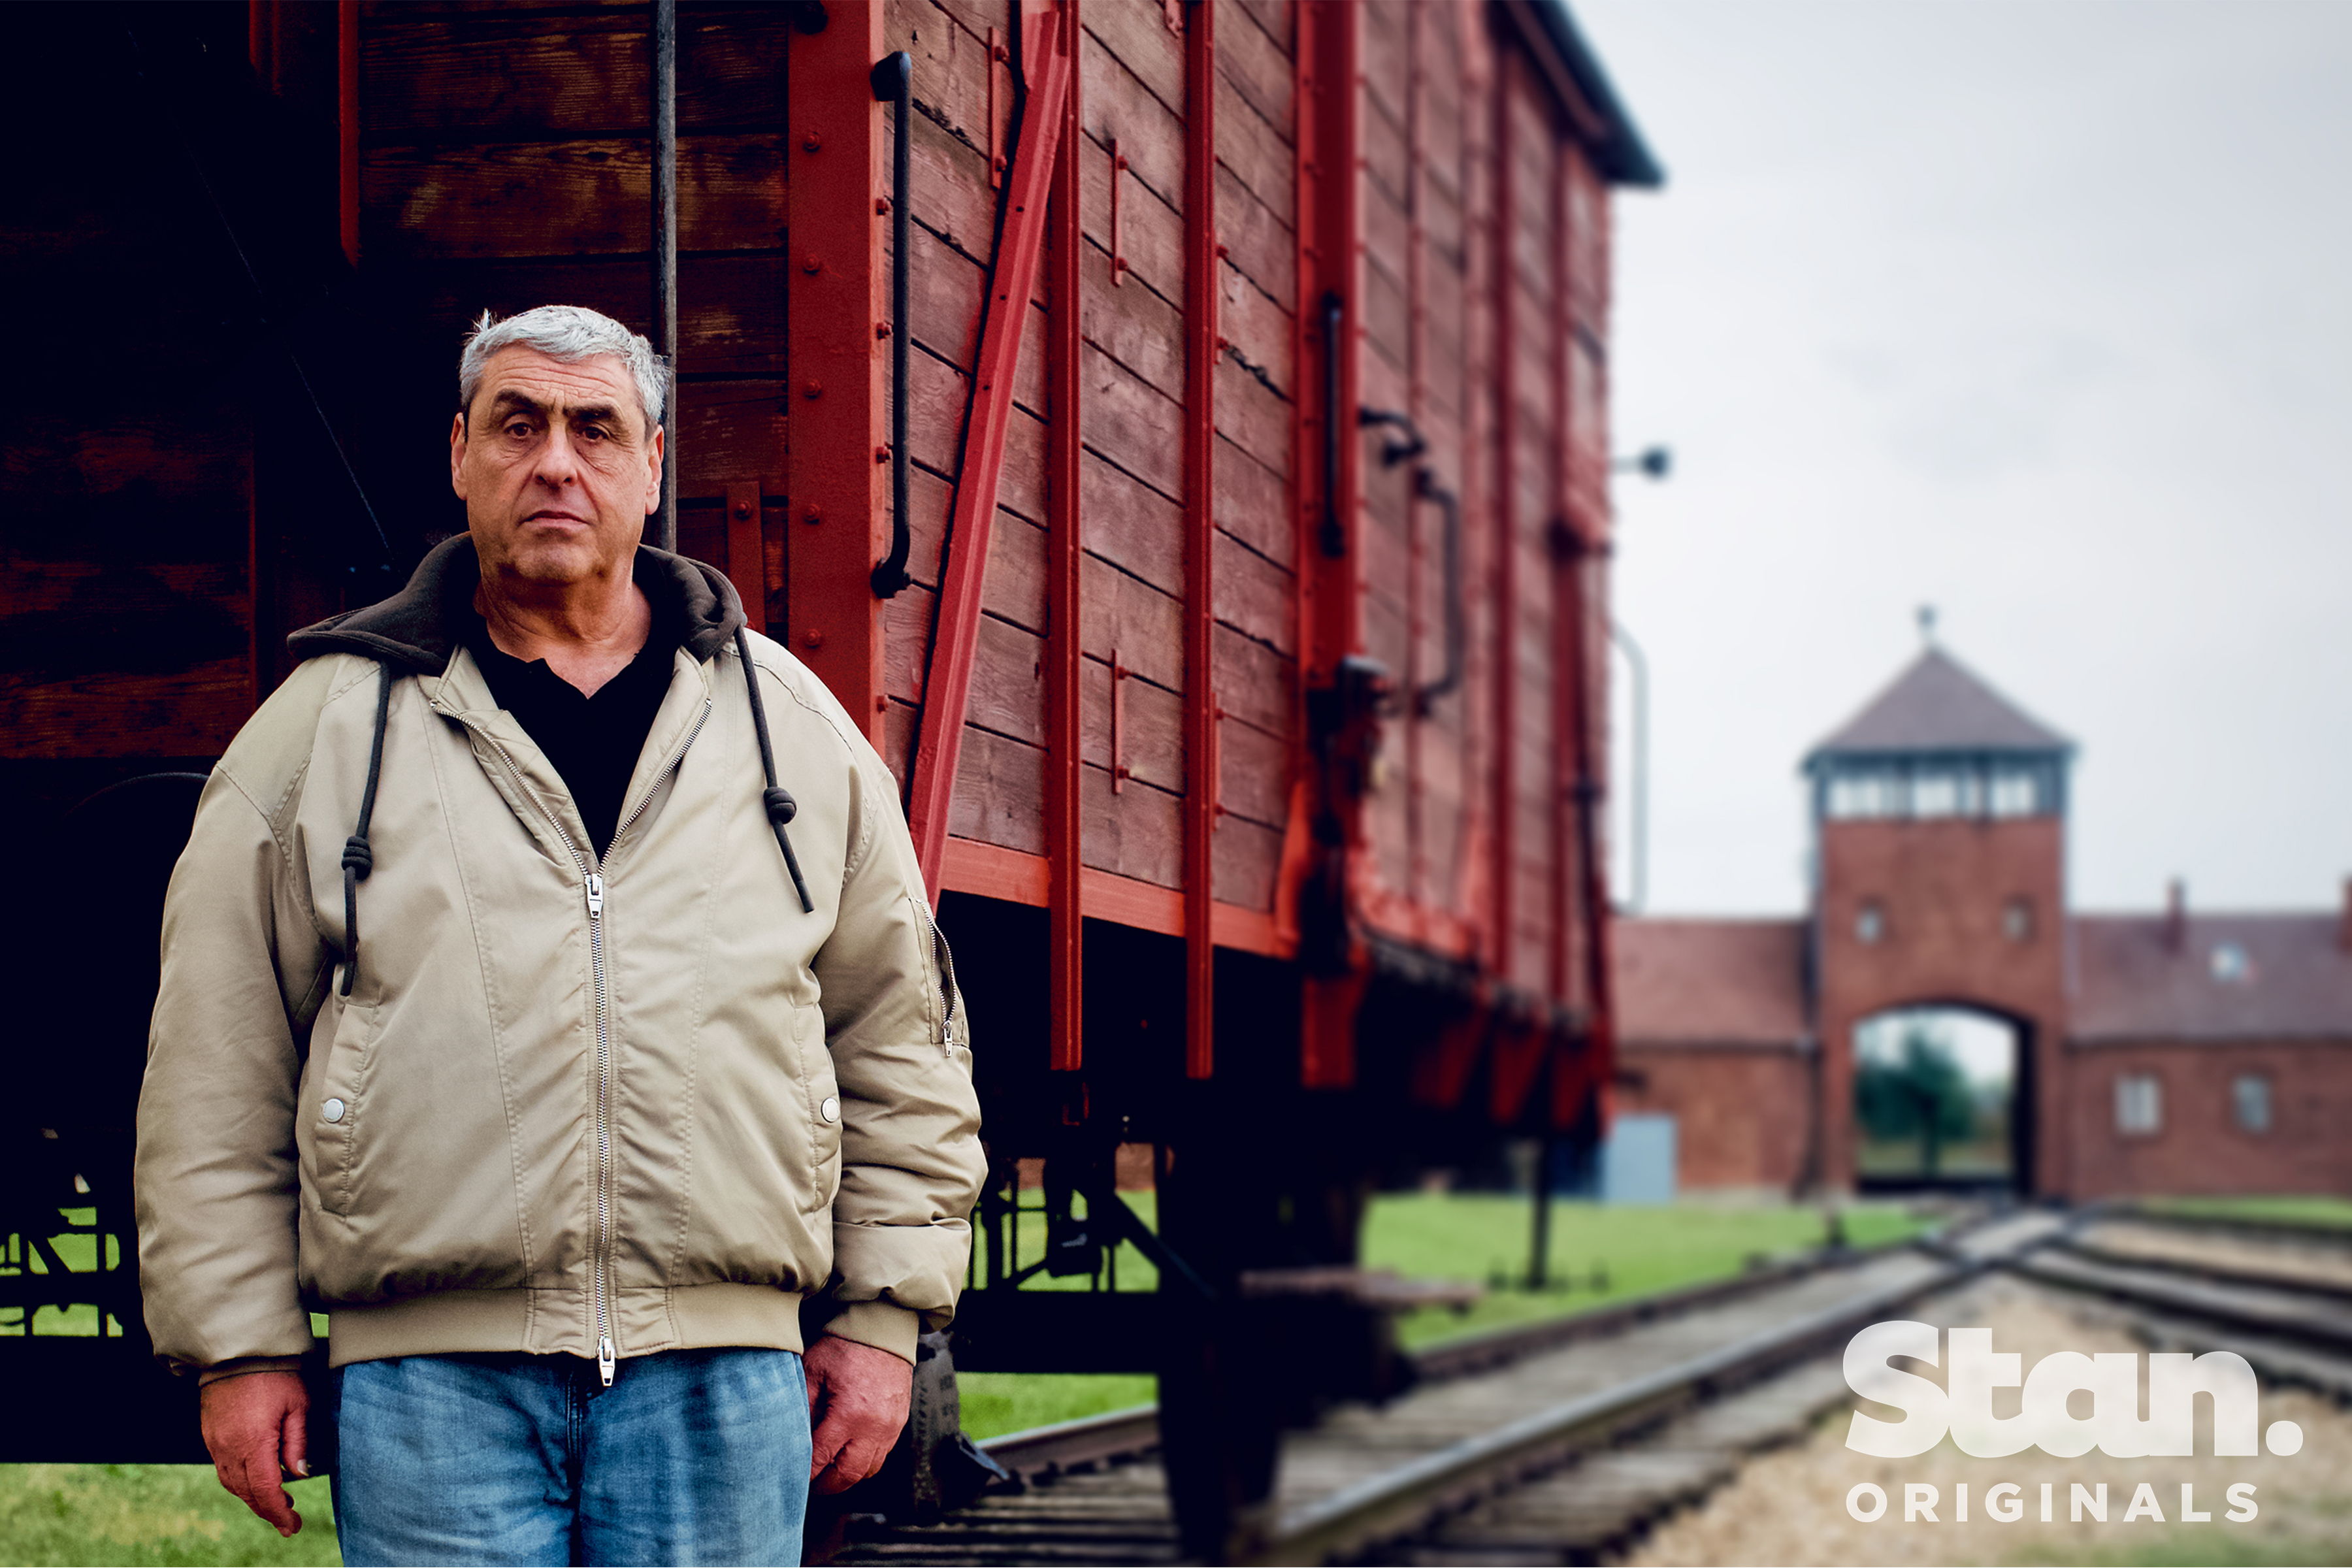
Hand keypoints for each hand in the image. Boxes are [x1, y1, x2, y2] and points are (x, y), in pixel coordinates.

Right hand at [198, 1370, 308, 1536]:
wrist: (236, 1351)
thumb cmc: (274, 1373)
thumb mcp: (298, 1404)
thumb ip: (297, 1442)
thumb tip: (299, 1474)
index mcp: (254, 1442)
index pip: (266, 1490)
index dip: (279, 1512)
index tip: (293, 1526)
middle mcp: (229, 1447)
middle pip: (247, 1492)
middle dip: (267, 1510)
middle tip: (288, 1519)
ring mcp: (215, 1443)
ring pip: (232, 1483)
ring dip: (252, 1497)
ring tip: (276, 1502)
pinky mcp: (209, 1435)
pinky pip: (223, 1469)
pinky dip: (239, 1481)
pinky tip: (255, 1480)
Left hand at [804, 1333, 911, 1494]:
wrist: (883, 1331)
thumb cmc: (845, 1347)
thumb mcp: (813, 1371)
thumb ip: (802, 1406)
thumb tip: (791, 1438)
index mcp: (849, 1414)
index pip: (822, 1459)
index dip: (806, 1473)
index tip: (793, 1478)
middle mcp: (873, 1426)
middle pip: (848, 1475)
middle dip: (826, 1485)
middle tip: (811, 1484)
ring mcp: (890, 1427)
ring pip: (868, 1470)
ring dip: (847, 1476)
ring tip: (828, 1471)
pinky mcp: (899, 1423)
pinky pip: (882, 1456)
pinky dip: (864, 1462)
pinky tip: (849, 1453)